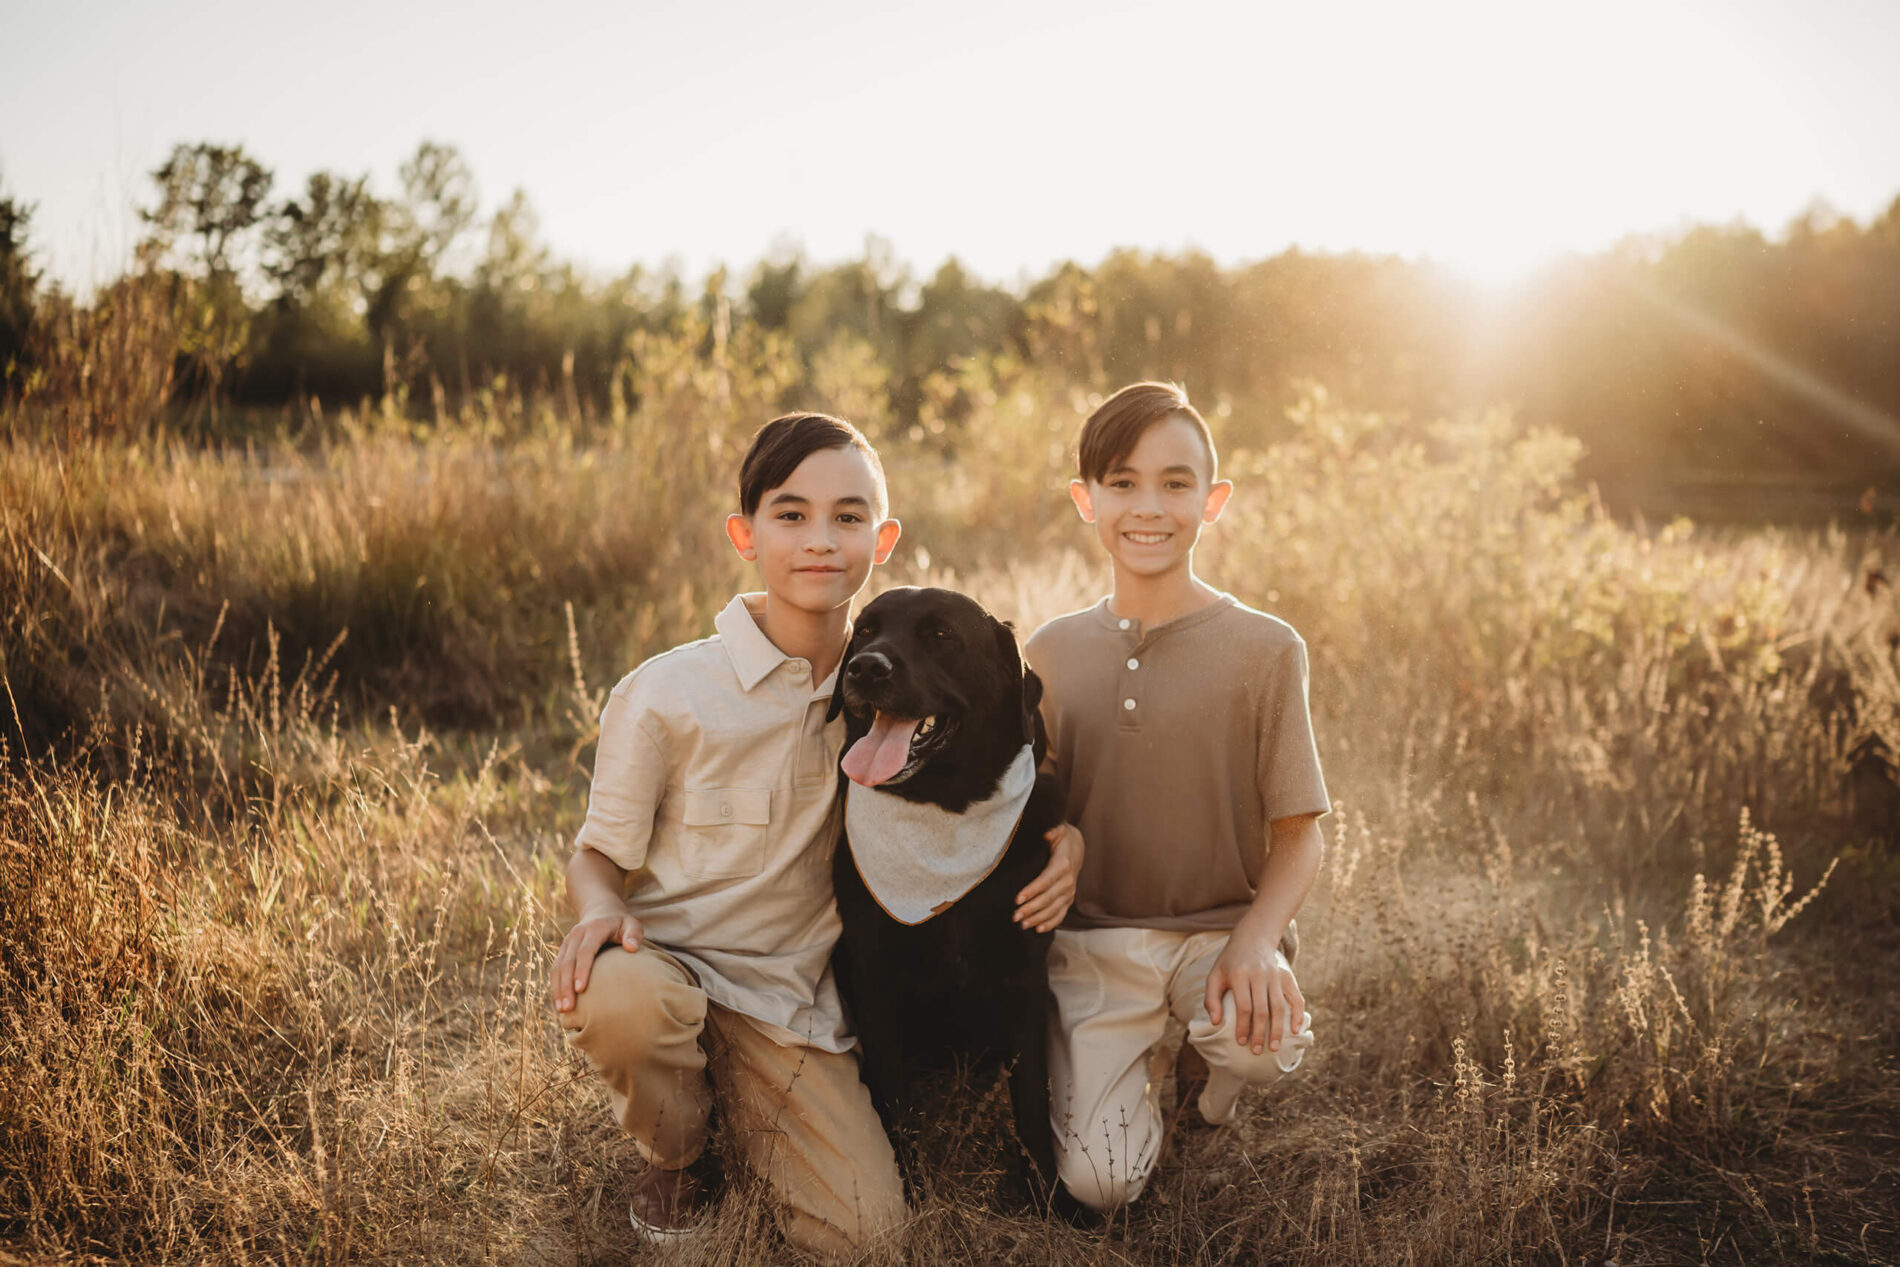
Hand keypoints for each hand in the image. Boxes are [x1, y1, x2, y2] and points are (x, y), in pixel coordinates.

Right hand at [551, 905, 643, 1012]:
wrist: (600, 910)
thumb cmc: (620, 923)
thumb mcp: (632, 923)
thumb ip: (634, 934)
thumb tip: (632, 947)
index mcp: (593, 929)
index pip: (585, 951)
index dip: (581, 970)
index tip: (581, 990)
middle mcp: (576, 935)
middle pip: (567, 962)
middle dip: (566, 986)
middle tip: (568, 1009)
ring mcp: (567, 943)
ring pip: (558, 967)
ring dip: (558, 989)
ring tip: (562, 1011)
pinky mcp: (562, 951)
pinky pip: (555, 969)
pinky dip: (555, 986)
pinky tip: (559, 1003)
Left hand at [1014, 822, 1083, 931]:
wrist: (1076, 848)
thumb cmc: (1061, 838)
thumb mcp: (1058, 830)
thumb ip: (1052, 831)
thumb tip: (1046, 835)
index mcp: (1063, 865)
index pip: (1046, 880)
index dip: (1032, 890)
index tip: (1017, 899)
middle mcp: (1068, 881)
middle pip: (1048, 898)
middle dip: (1031, 908)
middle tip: (1014, 916)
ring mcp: (1069, 892)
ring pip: (1053, 909)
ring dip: (1038, 918)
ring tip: (1021, 924)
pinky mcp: (1068, 900)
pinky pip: (1060, 914)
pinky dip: (1050, 923)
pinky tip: (1037, 929)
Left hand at [1203, 917, 1305, 1055]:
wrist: (1252, 939)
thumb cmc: (1230, 962)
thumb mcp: (1214, 975)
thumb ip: (1211, 998)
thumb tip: (1215, 1022)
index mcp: (1239, 974)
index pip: (1243, 1006)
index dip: (1243, 1027)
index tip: (1241, 1042)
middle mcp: (1259, 974)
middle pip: (1262, 1010)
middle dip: (1260, 1033)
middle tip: (1257, 1051)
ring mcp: (1275, 975)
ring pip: (1279, 1007)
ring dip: (1278, 1030)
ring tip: (1274, 1048)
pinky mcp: (1287, 976)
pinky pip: (1296, 998)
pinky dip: (1297, 1015)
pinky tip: (1294, 1030)